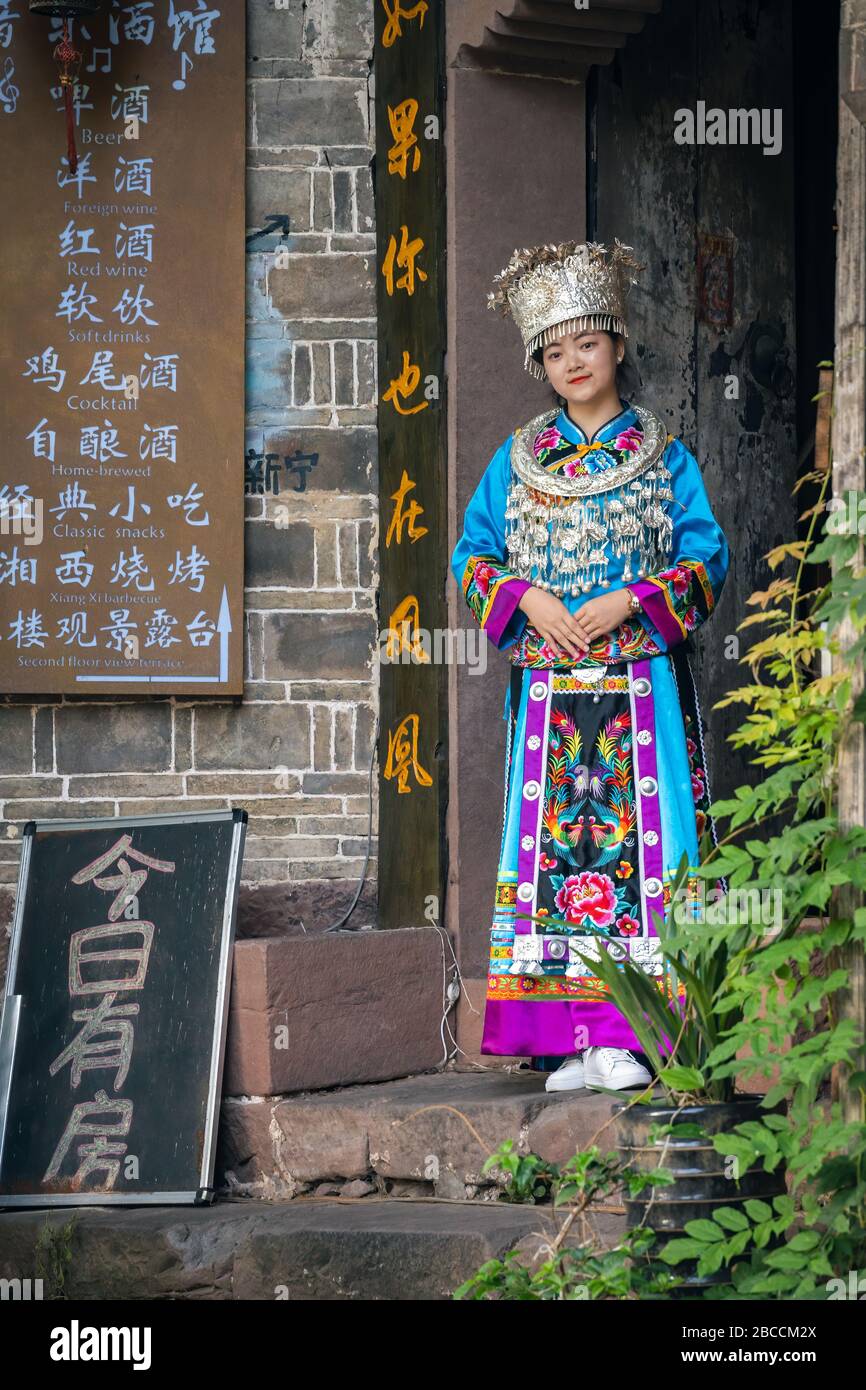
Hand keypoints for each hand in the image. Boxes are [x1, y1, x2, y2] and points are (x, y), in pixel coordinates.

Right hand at [518, 586, 632, 656]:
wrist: (531, 600)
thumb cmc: (547, 599)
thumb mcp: (560, 604)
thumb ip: (567, 615)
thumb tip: (575, 625)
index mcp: (562, 613)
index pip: (574, 626)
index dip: (582, 634)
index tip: (588, 640)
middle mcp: (556, 621)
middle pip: (570, 634)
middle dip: (579, 643)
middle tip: (586, 649)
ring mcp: (549, 627)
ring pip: (561, 639)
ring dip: (569, 648)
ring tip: (576, 655)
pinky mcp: (542, 630)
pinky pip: (550, 641)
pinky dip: (555, 649)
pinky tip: (560, 655)